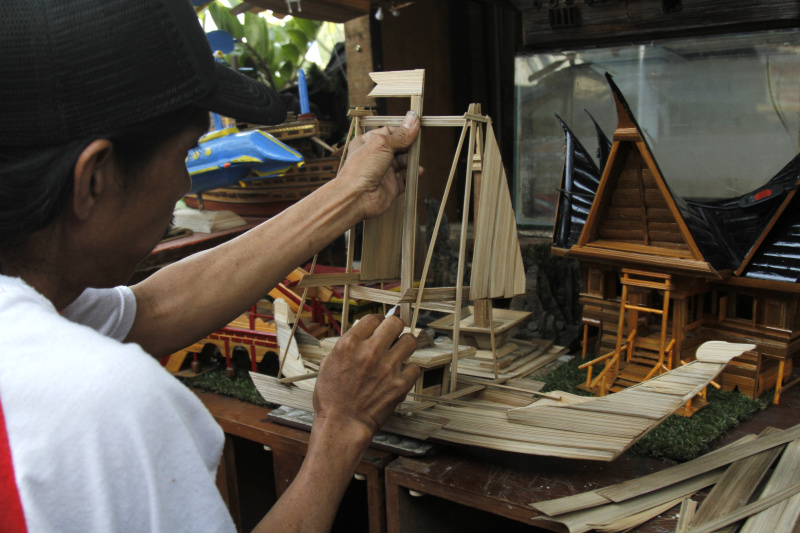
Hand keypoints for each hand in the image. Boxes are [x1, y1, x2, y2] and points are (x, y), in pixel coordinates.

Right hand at [312, 315, 420, 439]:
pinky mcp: (400, 384)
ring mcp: (387, 367)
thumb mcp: (328, 364)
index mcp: (349, 344)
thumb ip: (346, 346)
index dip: (377, 321)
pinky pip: (415, 367)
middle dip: (394, 327)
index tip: (379, 327)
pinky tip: (400, 374)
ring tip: (399, 352)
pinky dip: (409, 370)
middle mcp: (370, 352)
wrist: (342, 424)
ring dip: (405, 345)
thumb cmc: (332, 398)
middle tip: (393, 335)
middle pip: (395, 323)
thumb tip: (360, 335)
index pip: (373, 318)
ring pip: (410, 340)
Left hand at [338, 111, 420, 219]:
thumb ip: (400, 135)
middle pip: (397, 146)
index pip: (388, 131)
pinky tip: (418, 170)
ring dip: (411, 159)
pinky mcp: (391, 186)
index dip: (402, 129)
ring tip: (415, 157)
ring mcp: (383, 172)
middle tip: (418, 142)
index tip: (415, 126)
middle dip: (408, 144)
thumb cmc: (362, 168)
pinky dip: (412, 175)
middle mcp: (375, 156)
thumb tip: (413, 119)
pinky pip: (405, 179)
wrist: (356, 197)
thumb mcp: (382, 144)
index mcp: (367, 143)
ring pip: (402, 162)